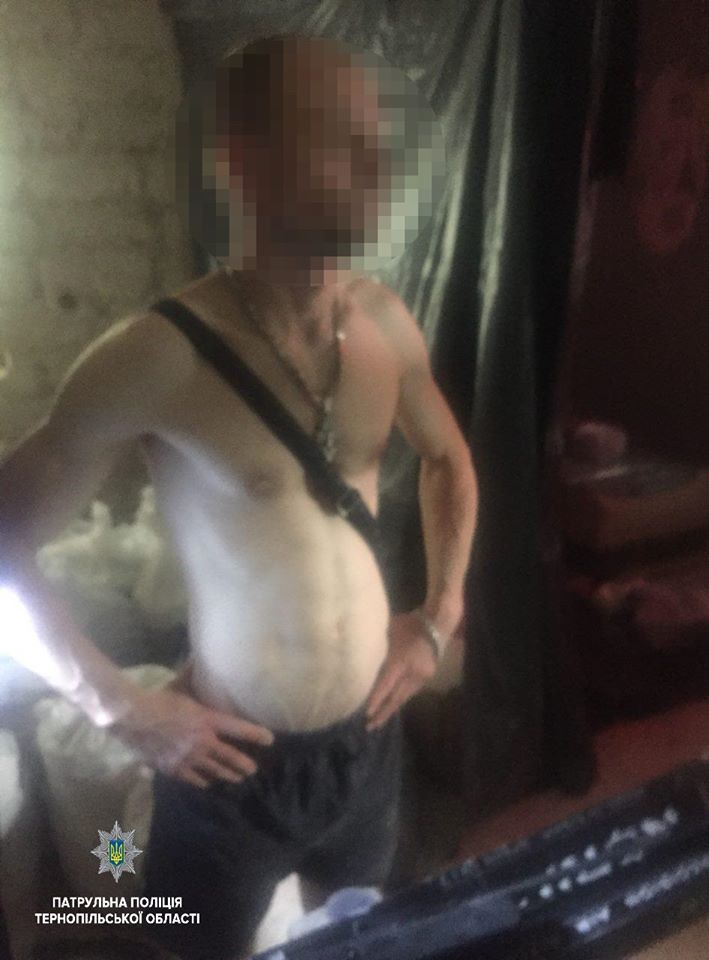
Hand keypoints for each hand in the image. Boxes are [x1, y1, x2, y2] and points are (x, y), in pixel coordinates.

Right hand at [111, 685, 274, 788]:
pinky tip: (207, 783)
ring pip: (213, 770)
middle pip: (229, 756)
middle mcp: (202, 742)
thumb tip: (197, 655)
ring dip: (227, 775)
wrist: (133, 719)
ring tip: (238, 779)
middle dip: (243, 764)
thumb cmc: (157, 700)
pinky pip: (192, 778)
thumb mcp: (178, 685)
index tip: (270, 739)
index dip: (256, 734)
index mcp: (207, 720)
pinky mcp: (173, 768)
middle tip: (254, 770)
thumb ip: (191, 674)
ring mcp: (188, 758)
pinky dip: (202, 781)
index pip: (238, 728)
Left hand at [365, 611, 437, 730]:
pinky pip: (410, 691)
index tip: (367, 713)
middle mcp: (413, 673)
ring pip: (404, 697)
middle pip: (396, 697)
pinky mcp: (426, 678)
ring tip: (379, 720)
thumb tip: (360, 661)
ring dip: (391, 708)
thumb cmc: (408, 624)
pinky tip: (390, 705)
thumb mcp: (389, 632)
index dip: (376, 699)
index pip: (386, 684)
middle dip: (383, 712)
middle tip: (370, 726)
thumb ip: (377, 648)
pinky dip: (399, 698)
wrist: (436, 624)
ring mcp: (422, 677)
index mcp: (402, 660)